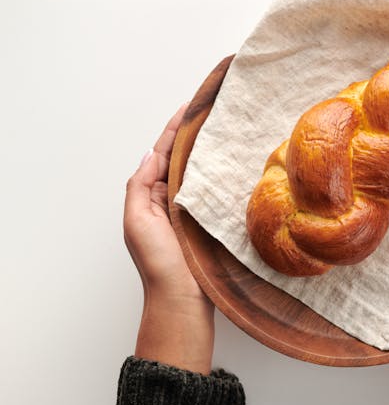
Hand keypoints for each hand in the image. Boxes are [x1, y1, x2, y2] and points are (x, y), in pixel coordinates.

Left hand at [124, 104, 213, 374]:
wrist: (182, 300)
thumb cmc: (158, 264)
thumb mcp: (137, 221)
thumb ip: (140, 186)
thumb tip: (151, 153)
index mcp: (150, 196)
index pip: (162, 153)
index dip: (175, 128)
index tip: (192, 105)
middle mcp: (171, 199)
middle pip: (182, 158)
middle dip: (195, 133)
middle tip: (215, 109)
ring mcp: (193, 209)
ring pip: (200, 172)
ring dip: (210, 150)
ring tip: (227, 127)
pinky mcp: (212, 220)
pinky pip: (216, 190)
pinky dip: (223, 173)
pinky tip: (236, 162)